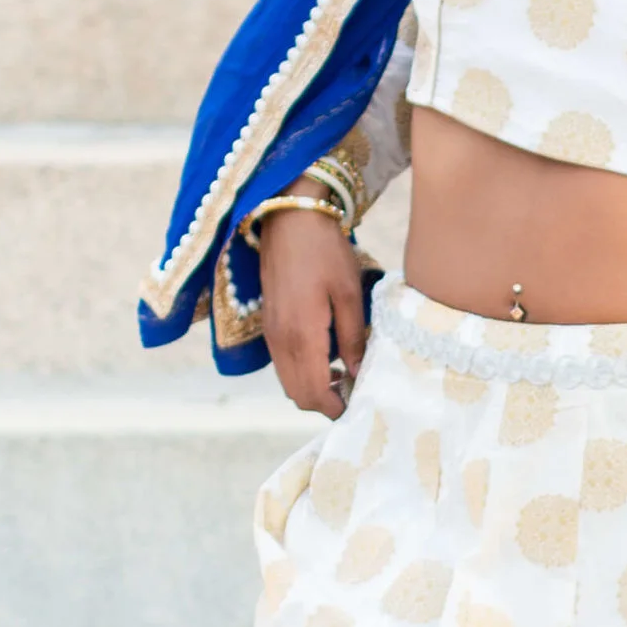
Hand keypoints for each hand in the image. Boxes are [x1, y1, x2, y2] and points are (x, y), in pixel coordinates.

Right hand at [260, 206, 368, 420]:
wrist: (289, 220)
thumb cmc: (324, 252)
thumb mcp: (348, 293)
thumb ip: (352, 337)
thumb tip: (357, 372)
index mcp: (301, 336)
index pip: (313, 393)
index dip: (335, 407)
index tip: (358, 402)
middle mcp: (280, 341)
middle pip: (297, 395)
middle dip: (324, 402)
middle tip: (353, 390)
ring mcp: (270, 334)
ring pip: (288, 382)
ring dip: (313, 387)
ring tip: (343, 373)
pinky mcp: (269, 325)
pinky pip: (283, 364)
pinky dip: (302, 371)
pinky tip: (326, 354)